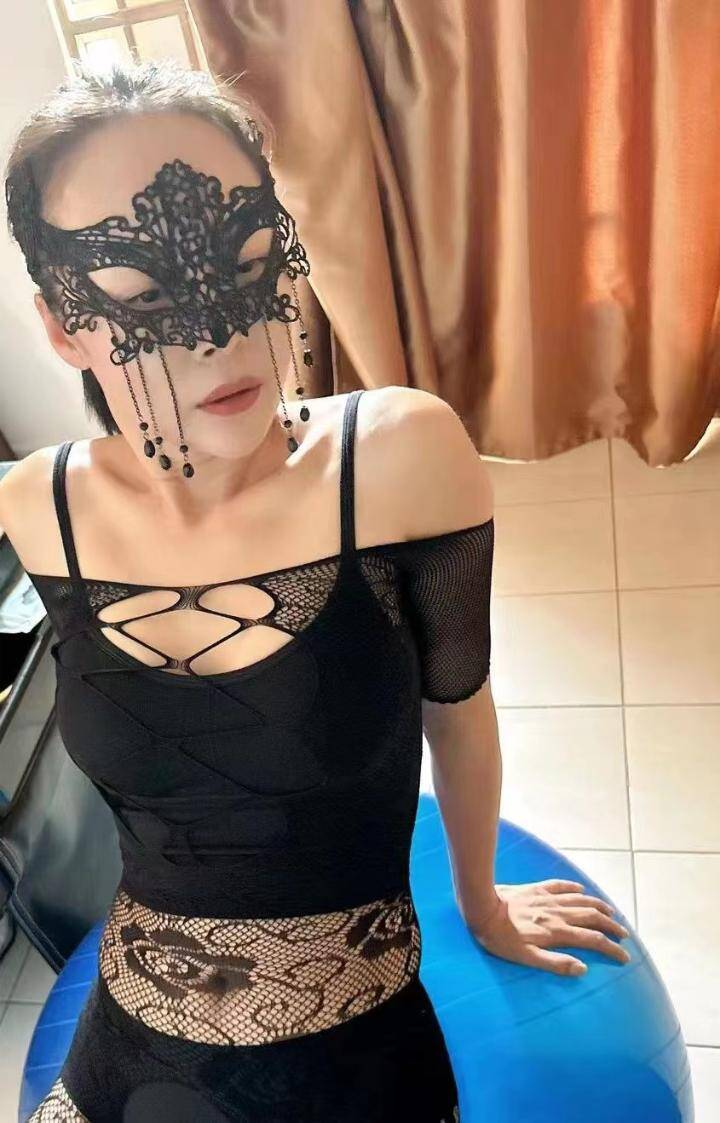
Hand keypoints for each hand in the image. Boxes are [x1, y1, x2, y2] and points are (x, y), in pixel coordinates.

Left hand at [460, 879, 631, 976]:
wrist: (482, 908)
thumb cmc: (501, 939)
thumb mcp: (527, 958)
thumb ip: (556, 963)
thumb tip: (583, 968)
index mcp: (557, 932)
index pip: (593, 940)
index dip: (611, 948)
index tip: (625, 957)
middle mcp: (558, 913)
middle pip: (592, 918)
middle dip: (612, 926)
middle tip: (624, 935)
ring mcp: (548, 899)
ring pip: (581, 900)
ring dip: (599, 906)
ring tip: (611, 913)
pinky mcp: (537, 889)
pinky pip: (561, 886)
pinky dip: (574, 888)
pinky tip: (581, 889)